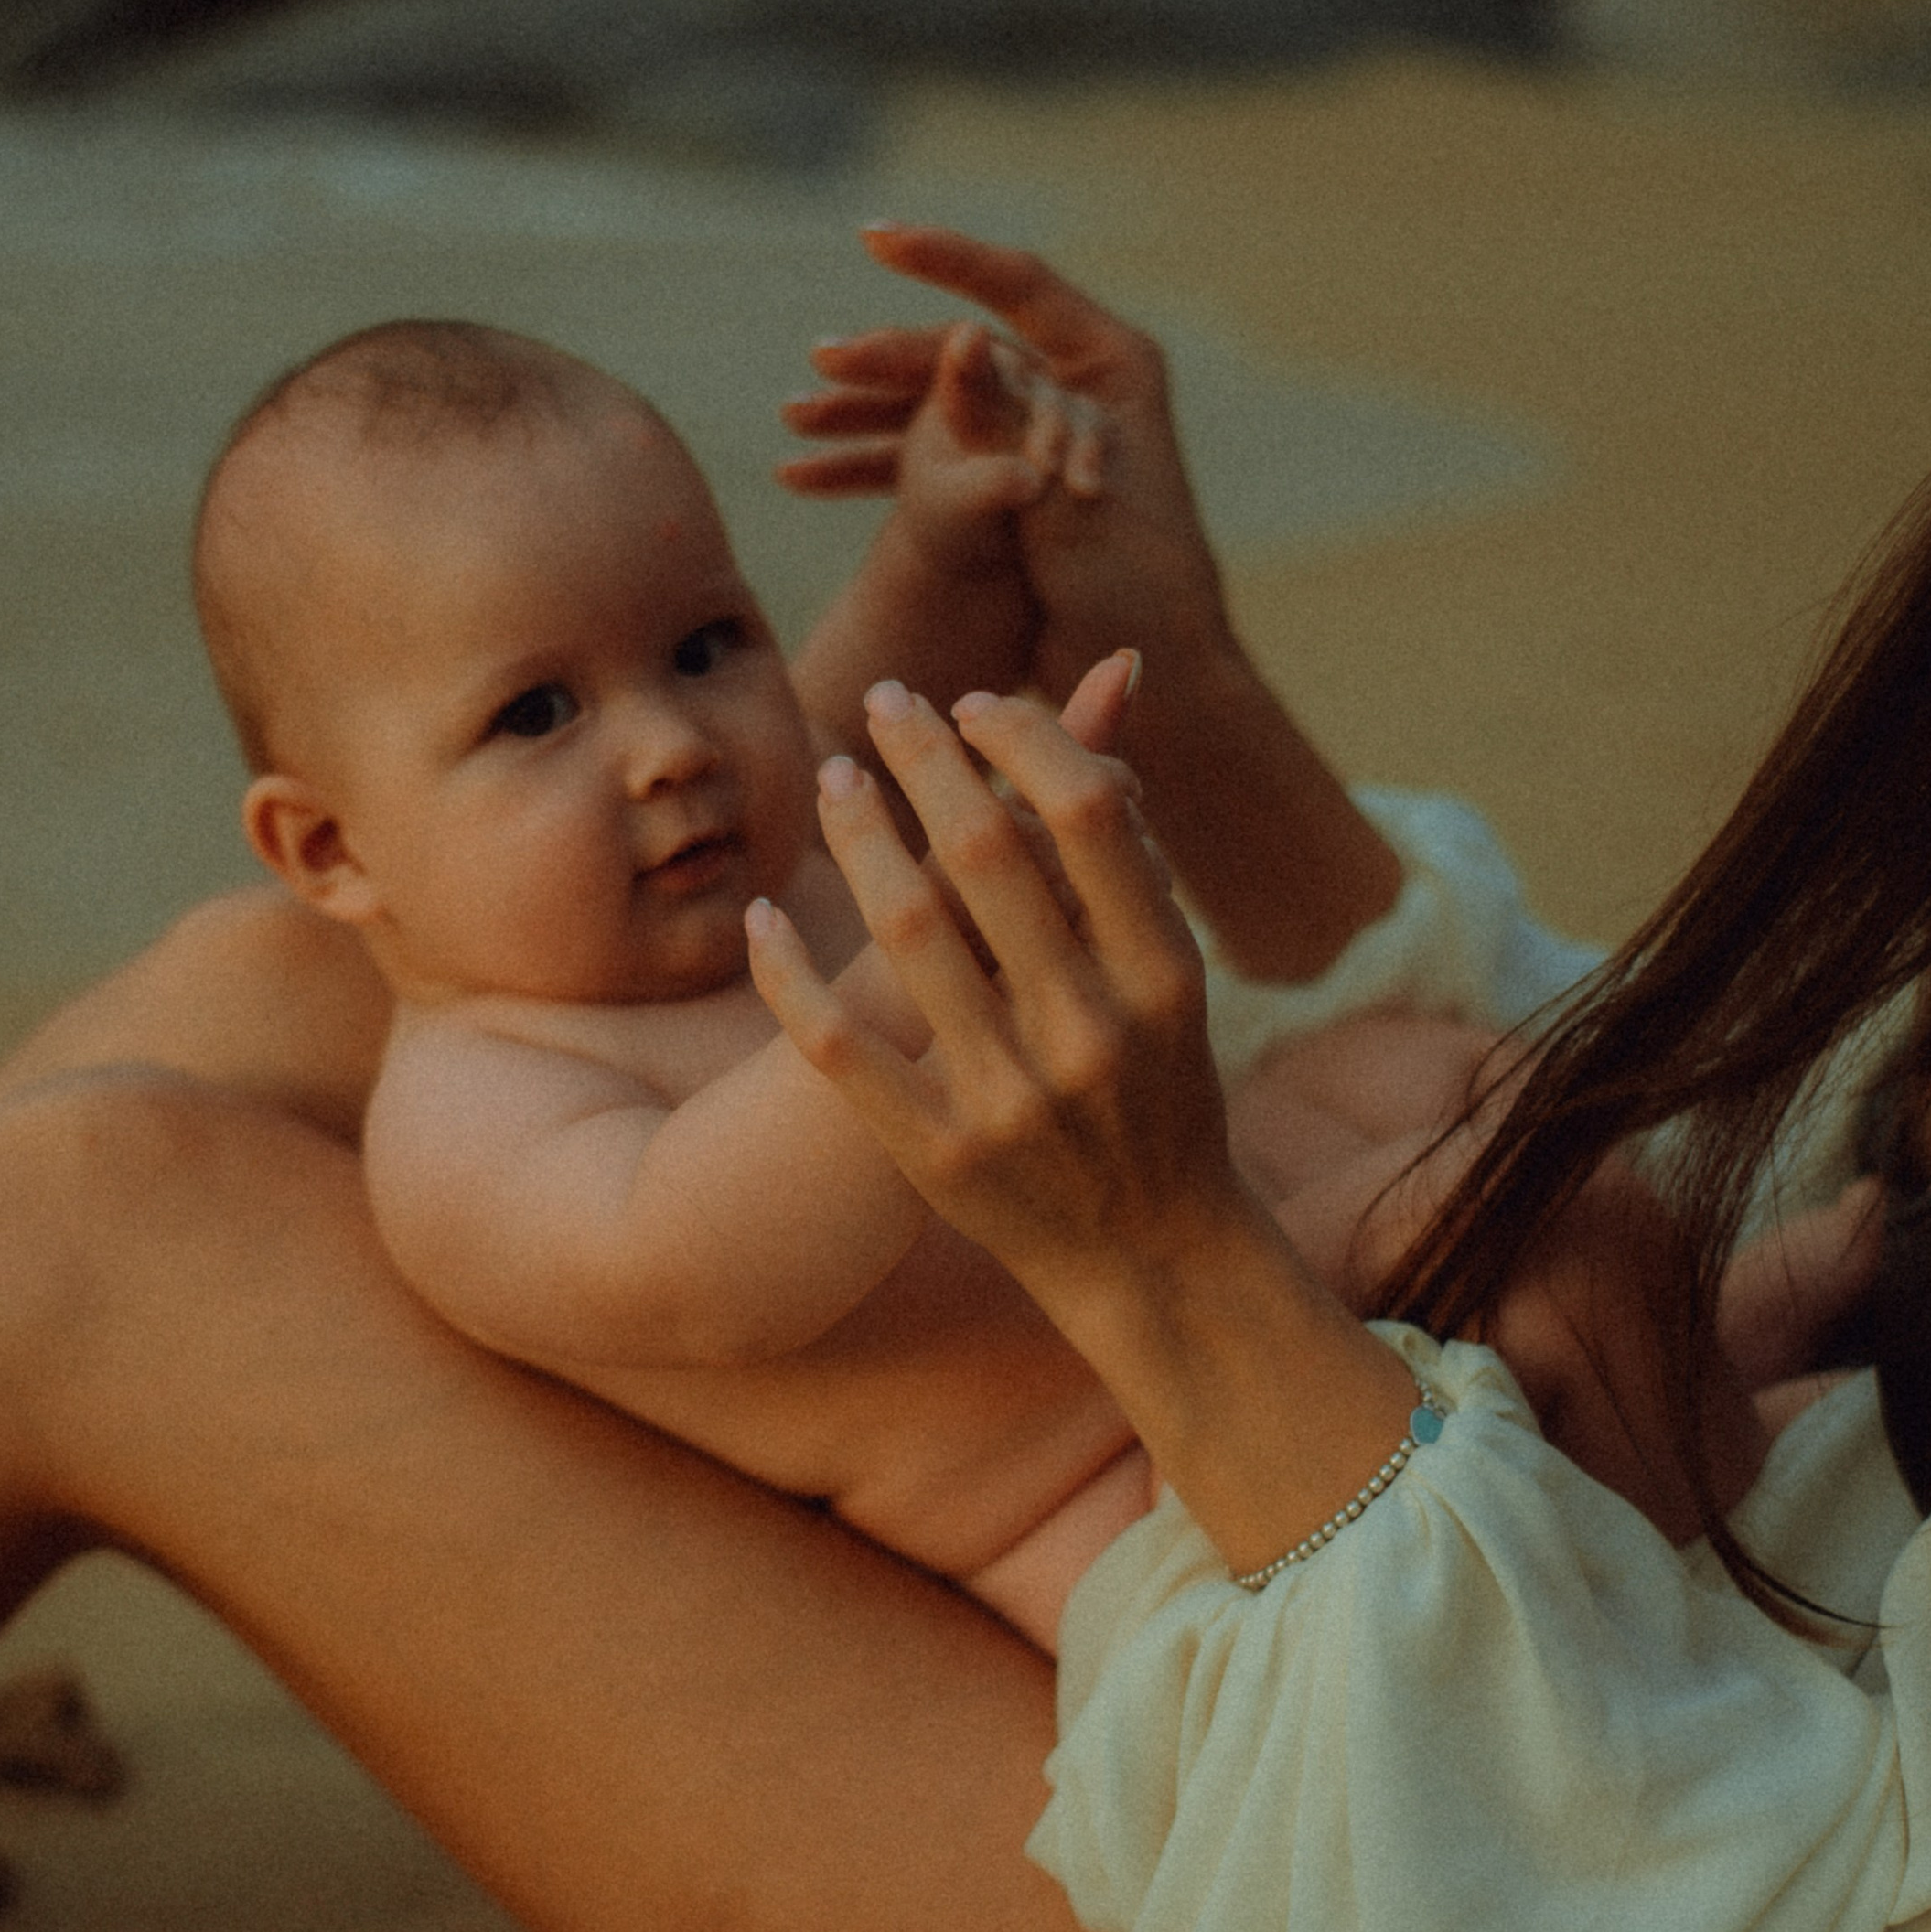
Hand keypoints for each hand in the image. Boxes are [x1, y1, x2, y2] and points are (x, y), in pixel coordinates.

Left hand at [747, 669, 1419, 1574]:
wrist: (1154, 1257)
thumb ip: (1126, 839)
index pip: (1084, 812)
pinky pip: (834, 1047)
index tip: (973, 707)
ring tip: (833, 784)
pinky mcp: (938, 1156)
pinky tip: (760, 918)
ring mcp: (1010, 1098)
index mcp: (1161, 976)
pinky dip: (788, 973)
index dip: (1019, 739)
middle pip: (986, 854)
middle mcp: (1089, 1032)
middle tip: (882, 705)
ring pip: (904, 931)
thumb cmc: (1160, 1086)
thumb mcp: (1170, 971)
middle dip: (923, 761)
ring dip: (856, 837)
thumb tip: (1108, 674)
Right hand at [779, 223, 1222, 704]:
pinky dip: (872, 470)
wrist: (1150, 674)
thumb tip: (960, 341)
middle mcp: (1072, 389)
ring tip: (794, 423)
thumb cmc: (1132, 582)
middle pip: (962, 353)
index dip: (944, 257)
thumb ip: (1009, 421)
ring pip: (934, 407)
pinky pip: (929, 462)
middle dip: (883, 362)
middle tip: (820, 364)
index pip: (1018, 286)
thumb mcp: (1064, 493)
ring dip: (863, 416)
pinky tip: (803, 479)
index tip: (874, 237)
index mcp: (1109, 366)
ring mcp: (1037, 438)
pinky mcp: (1011, 490)